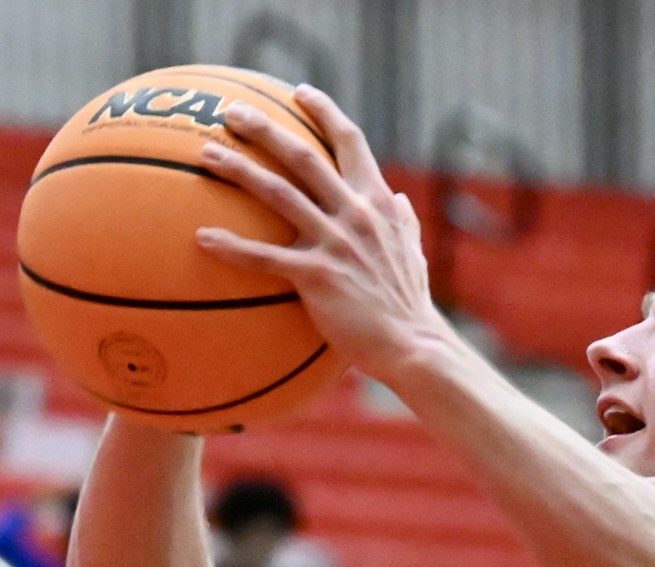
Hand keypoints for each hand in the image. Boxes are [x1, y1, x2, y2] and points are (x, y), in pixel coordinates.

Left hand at [195, 88, 449, 380]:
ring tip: (207, 155)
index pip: (351, 143)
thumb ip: (404, 222)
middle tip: (231, 113)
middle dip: (265, 128)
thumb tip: (399, 198)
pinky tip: (202, 239)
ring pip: (277, 194)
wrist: (415, 348)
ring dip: (238, 170)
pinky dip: (232, 247)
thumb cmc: (410, 306)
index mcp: (378, 204)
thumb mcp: (414, 254)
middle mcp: (357, 215)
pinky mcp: (318, 277)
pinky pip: (265, 257)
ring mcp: (337, 244)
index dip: (324, 112)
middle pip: (303, 156)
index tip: (299, 93)